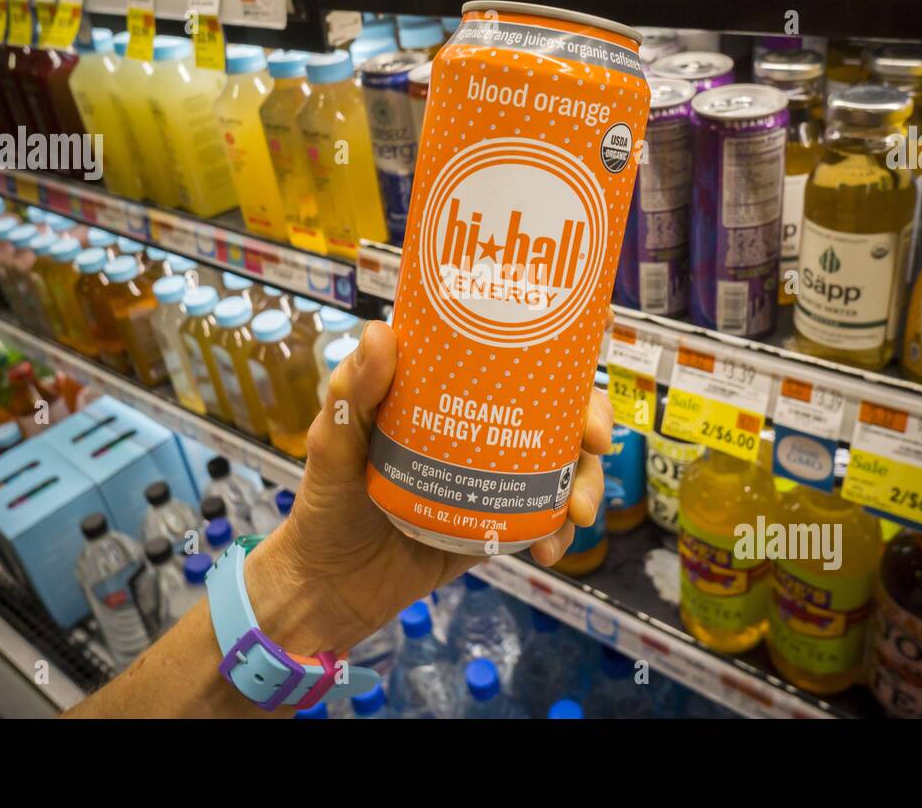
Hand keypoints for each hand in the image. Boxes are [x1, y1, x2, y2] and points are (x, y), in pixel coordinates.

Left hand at [246, 319, 612, 652]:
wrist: (328, 587)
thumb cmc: (326, 501)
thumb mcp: (333, 439)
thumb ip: (354, 392)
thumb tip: (382, 333)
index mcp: (447, 394)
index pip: (512, 360)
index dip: (560, 361)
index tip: (579, 376)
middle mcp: (479, 430)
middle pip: (555, 413)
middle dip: (590, 425)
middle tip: (595, 445)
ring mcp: (492, 479)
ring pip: (560, 468)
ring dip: (584, 483)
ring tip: (578, 512)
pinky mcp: (497, 525)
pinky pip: (544, 521)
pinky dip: (559, 534)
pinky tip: (552, 551)